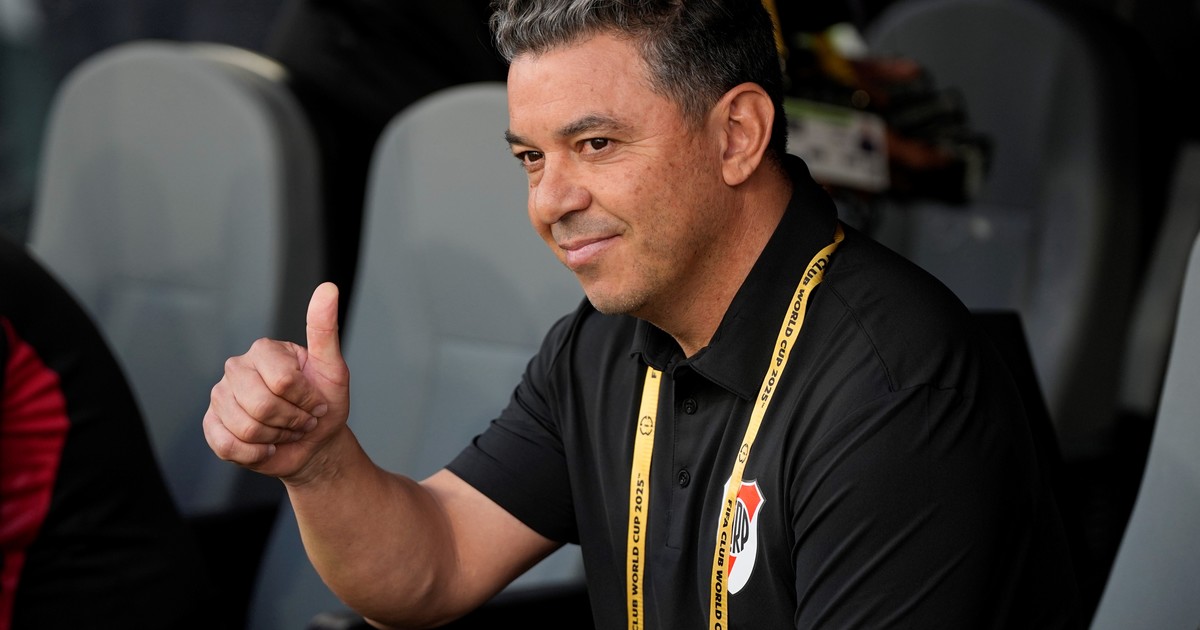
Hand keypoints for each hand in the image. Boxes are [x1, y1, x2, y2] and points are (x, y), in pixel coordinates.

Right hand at [203, 282, 350, 480]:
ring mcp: (219, 395)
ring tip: (285, 431)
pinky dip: (254, 454)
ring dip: (275, 439)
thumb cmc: (324, 404)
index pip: (283, 381)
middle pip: (262, 405)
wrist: (313, 442)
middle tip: (302, 421)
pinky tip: (266, 447)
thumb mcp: (333, 369)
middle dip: (291, 422)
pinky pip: (227, 445)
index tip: (317, 403)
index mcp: (264, 350)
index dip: (306, 401)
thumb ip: (325, 330)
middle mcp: (236, 367)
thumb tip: (328, 288)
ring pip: (245, 428)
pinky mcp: (211, 423)